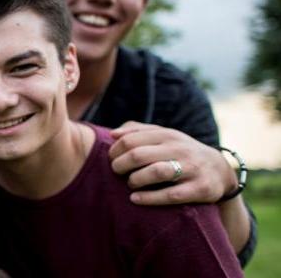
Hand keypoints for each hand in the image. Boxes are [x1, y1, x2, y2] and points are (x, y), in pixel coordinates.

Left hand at [108, 121, 235, 204]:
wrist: (220, 170)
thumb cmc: (181, 153)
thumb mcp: (164, 137)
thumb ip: (138, 132)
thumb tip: (112, 134)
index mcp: (167, 135)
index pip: (131, 140)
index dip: (115, 151)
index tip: (111, 160)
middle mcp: (180, 149)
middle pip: (139, 155)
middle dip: (120, 165)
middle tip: (116, 172)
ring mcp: (191, 169)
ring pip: (156, 172)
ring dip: (135, 180)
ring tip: (130, 184)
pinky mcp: (200, 189)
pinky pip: (171, 195)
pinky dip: (149, 198)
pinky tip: (135, 199)